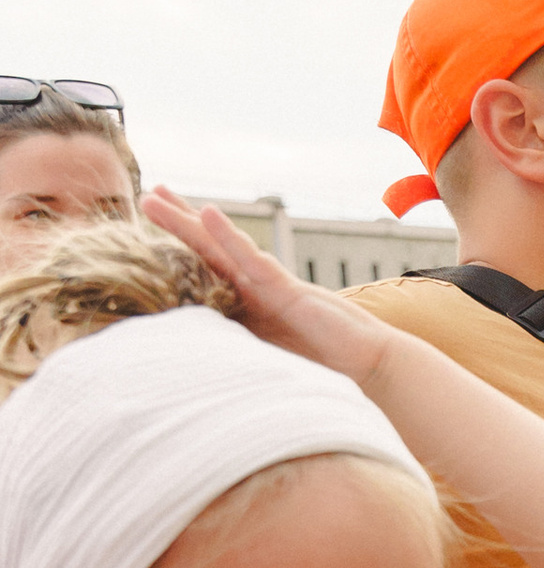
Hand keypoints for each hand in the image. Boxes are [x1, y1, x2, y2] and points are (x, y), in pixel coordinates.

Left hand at [142, 191, 391, 383]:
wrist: (370, 368)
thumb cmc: (327, 369)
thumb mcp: (270, 362)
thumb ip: (239, 354)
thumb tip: (199, 370)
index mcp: (248, 308)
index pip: (207, 274)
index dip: (180, 252)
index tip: (151, 235)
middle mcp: (255, 291)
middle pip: (208, 251)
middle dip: (177, 224)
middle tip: (149, 197)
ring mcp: (268, 286)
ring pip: (219, 248)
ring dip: (187, 221)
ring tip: (157, 197)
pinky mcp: (286, 289)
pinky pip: (251, 259)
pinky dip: (228, 236)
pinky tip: (208, 213)